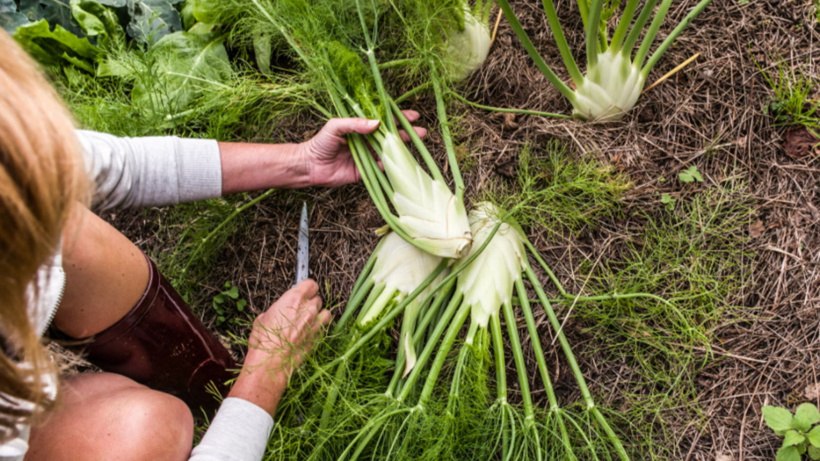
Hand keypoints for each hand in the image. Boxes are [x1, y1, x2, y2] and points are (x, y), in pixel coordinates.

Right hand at [228, 279, 330, 415]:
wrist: (271, 363)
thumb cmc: (264, 341)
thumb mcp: (263, 318)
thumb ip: (277, 309)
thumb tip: (279, 311)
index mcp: (294, 299)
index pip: (310, 283)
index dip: (307, 288)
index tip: (303, 291)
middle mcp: (308, 309)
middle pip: (317, 298)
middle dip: (310, 303)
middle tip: (300, 310)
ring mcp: (315, 323)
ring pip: (325, 312)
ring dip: (319, 315)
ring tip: (308, 321)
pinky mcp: (319, 337)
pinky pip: (324, 327)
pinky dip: (319, 328)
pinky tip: (310, 332)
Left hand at [299, 111, 426, 187]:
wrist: (309, 166)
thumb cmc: (320, 143)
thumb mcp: (336, 126)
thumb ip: (355, 123)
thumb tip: (376, 123)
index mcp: (360, 127)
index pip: (383, 120)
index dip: (398, 117)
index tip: (412, 115)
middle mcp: (366, 141)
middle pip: (390, 136)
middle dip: (406, 133)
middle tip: (421, 131)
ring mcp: (367, 156)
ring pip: (388, 152)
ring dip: (402, 149)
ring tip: (415, 145)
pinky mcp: (366, 171)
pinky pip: (381, 168)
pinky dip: (390, 166)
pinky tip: (398, 162)